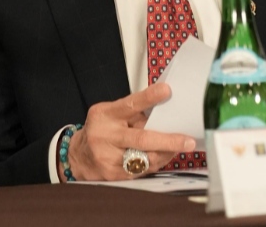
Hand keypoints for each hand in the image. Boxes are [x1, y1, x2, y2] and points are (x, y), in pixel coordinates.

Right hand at [65, 82, 195, 181]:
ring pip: (144, 158)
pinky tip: (164, 156)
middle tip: (188, 141)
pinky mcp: (113, 174)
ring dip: (166, 153)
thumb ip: (133, 112)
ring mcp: (108, 157)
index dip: (149, 97)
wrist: (78, 156)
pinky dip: (155, 163)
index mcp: (106, 114)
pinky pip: (141, 170)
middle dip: (167, 140)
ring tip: (180, 147)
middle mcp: (106, 135)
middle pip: (141, 139)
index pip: (130, 104)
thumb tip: (164, 108)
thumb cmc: (102, 129)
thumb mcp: (111, 113)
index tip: (167, 91)